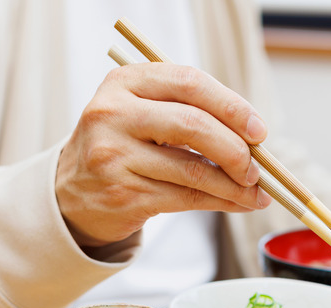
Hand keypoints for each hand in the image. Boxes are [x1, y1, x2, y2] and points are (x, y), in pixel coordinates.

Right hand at [56, 63, 271, 246]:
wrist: (71, 192)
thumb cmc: (122, 145)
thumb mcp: (142, 113)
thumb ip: (189, 112)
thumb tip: (253, 138)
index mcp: (124, 82)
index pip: (189, 83)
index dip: (232, 106)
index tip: (259, 130)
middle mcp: (114, 115)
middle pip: (193, 125)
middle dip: (236, 148)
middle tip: (258, 166)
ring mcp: (115, 157)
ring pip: (194, 170)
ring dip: (235, 184)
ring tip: (256, 191)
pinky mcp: (124, 194)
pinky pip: (186, 198)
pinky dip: (220, 202)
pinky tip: (238, 203)